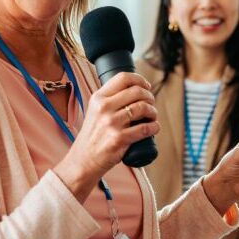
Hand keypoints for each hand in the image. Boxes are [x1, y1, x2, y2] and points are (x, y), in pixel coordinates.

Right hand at [53, 72, 159, 201]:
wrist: (83, 160)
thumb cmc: (92, 137)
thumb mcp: (94, 112)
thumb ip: (109, 100)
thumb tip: (133, 91)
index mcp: (98, 98)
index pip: (123, 78)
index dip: (140, 80)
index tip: (146, 86)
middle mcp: (104, 108)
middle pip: (137, 91)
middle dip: (149, 97)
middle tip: (151, 104)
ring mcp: (111, 123)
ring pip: (143, 108)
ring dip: (153, 111)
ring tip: (152, 116)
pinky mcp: (119, 139)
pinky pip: (145, 128)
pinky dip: (154, 127)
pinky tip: (154, 128)